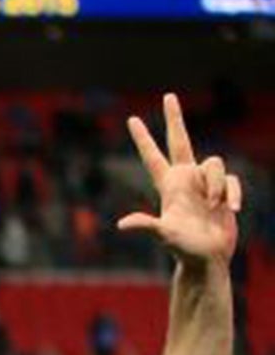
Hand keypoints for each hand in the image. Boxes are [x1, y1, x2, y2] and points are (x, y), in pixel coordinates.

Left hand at [119, 93, 241, 269]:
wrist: (207, 258)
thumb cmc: (183, 248)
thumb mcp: (164, 234)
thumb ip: (147, 226)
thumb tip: (122, 225)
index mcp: (168, 186)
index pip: (152, 157)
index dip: (143, 139)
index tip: (131, 119)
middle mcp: (185, 180)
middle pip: (180, 140)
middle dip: (175, 119)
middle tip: (168, 97)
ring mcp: (205, 183)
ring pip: (215, 164)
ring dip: (217, 186)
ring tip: (214, 207)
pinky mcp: (224, 190)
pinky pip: (232, 181)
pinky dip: (232, 194)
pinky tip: (229, 210)